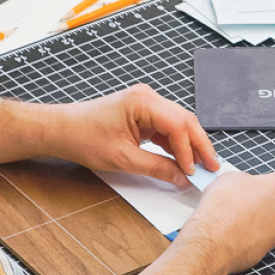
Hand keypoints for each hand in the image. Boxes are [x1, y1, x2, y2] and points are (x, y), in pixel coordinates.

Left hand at [55, 84, 217, 185]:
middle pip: (184, 121)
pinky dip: (174, 144)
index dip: (189, 150)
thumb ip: (157, 167)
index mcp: (143, 102)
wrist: (62, 130)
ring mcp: (146, 103)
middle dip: (198, 145)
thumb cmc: (84, 137)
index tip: (193, 170)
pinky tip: (181, 159)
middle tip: (211, 166)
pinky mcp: (142, 112)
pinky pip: (166, 127)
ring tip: (199, 166)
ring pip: (178, 124)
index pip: (178, 125)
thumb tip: (180, 176)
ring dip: (188, 145)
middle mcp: (148, 97)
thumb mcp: (123, 159)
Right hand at [179, 165, 274, 274]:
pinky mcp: (269, 248)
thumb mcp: (231, 178)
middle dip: (271, 194)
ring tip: (239, 213)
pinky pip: (266, 234)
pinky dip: (255, 230)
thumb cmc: (221, 211)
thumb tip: (248, 184)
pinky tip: (237, 228)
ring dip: (263, 213)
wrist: (211, 243)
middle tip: (250, 194)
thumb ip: (248, 179)